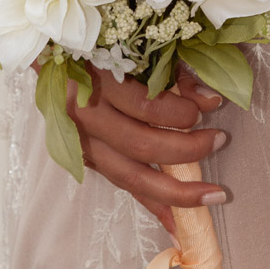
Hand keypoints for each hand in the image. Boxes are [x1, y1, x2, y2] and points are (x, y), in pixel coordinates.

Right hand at [66, 66, 226, 232]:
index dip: (182, 112)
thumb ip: (173, 74)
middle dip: (188, 149)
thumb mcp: (137, 50)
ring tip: (212, 195)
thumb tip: (210, 100)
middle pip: (141, 145)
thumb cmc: (102, 46)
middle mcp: (83, 116)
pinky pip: (123, 185)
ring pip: (130, 176)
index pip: (146, 106)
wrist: (50, 54)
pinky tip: (177, 222)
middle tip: (219, 140)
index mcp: (94, 81)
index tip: (212, 104)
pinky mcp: (86, 159)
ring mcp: (81, 142)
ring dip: (176, 191)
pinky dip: (152, 204)